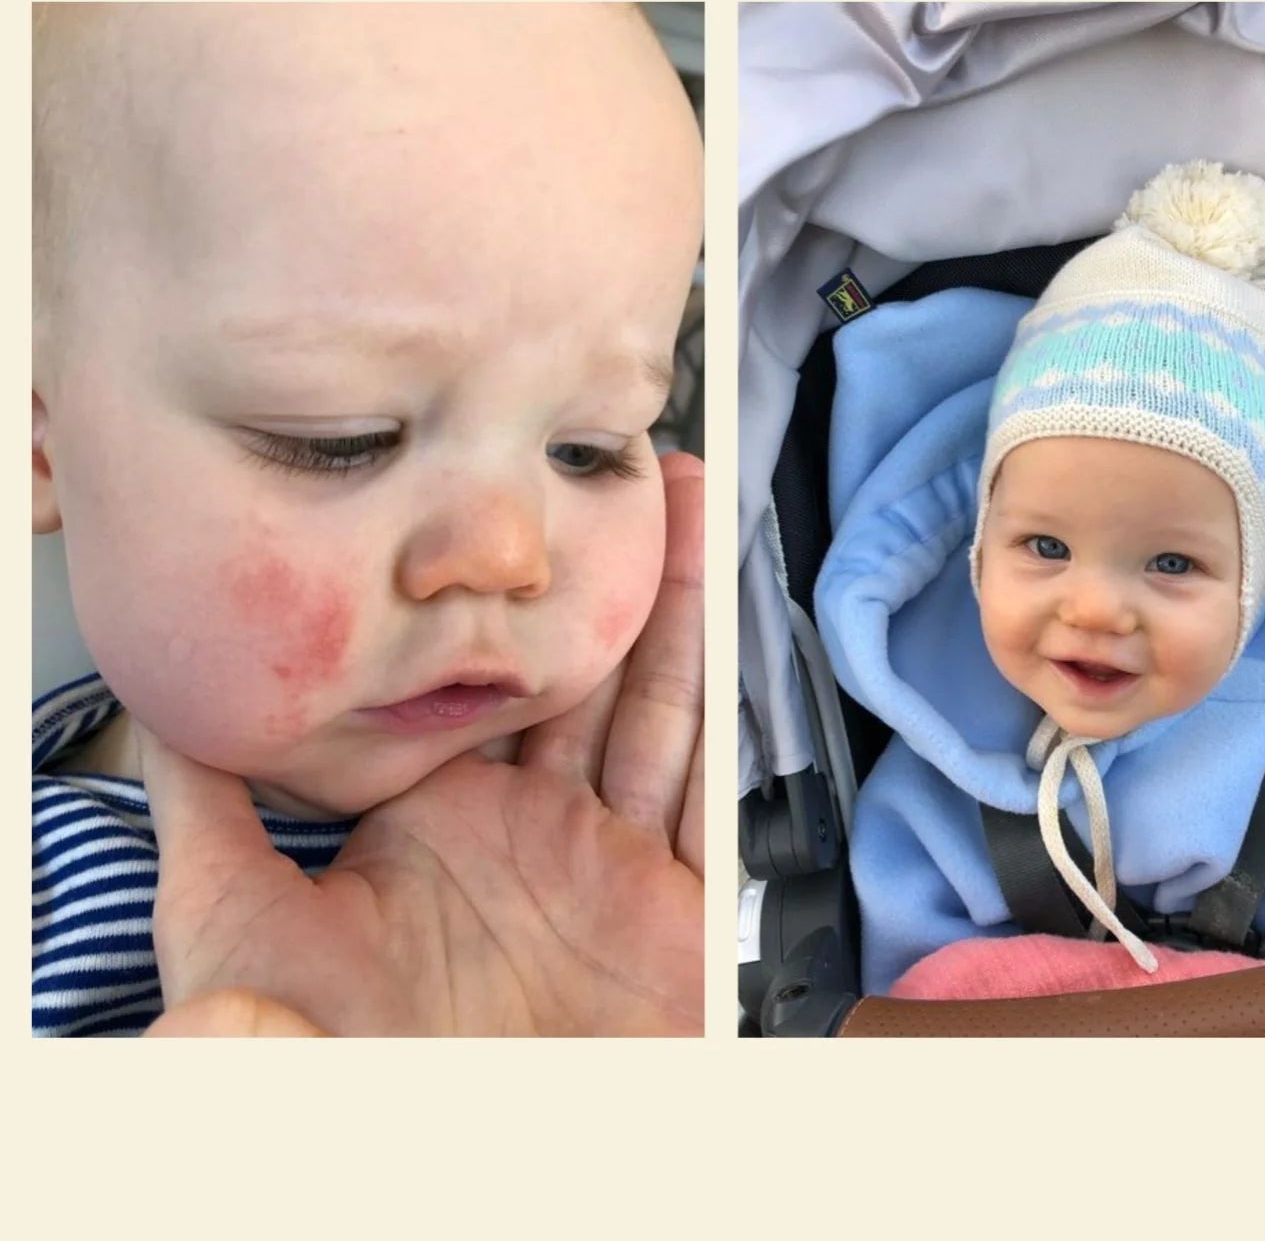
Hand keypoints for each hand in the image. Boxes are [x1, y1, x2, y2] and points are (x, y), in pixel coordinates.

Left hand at [143, 452, 703, 1036]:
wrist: (476, 1177)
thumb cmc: (350, 1084)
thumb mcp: (245, 956)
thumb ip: (207, 840)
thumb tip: (160, 729)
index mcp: (430, 828)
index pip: (465, 685)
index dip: (489, 601)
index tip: (499, 514)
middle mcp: (524, 833)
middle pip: (573, 672)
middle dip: (598, 572)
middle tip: (614, 470)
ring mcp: (607, 867)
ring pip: (648, 705)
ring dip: (668, 607)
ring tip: (677, 505)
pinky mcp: (680, 912)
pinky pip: (709, 791)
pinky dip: (723, 706)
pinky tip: (728, 625)